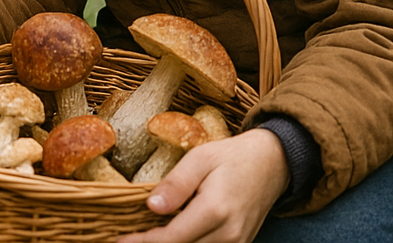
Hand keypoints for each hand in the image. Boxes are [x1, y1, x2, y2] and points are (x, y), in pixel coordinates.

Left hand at [118, 129, 289, 242]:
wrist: (272, 164)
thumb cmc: (231, 157)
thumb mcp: (199, 159)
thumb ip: (176, 184)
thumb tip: (152, 207)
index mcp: (215, 210)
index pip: (172, 238)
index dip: (144, 242)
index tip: (120, 241)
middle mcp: (229, 234)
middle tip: (129, 238)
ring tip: (146, 236)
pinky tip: (171, 236)